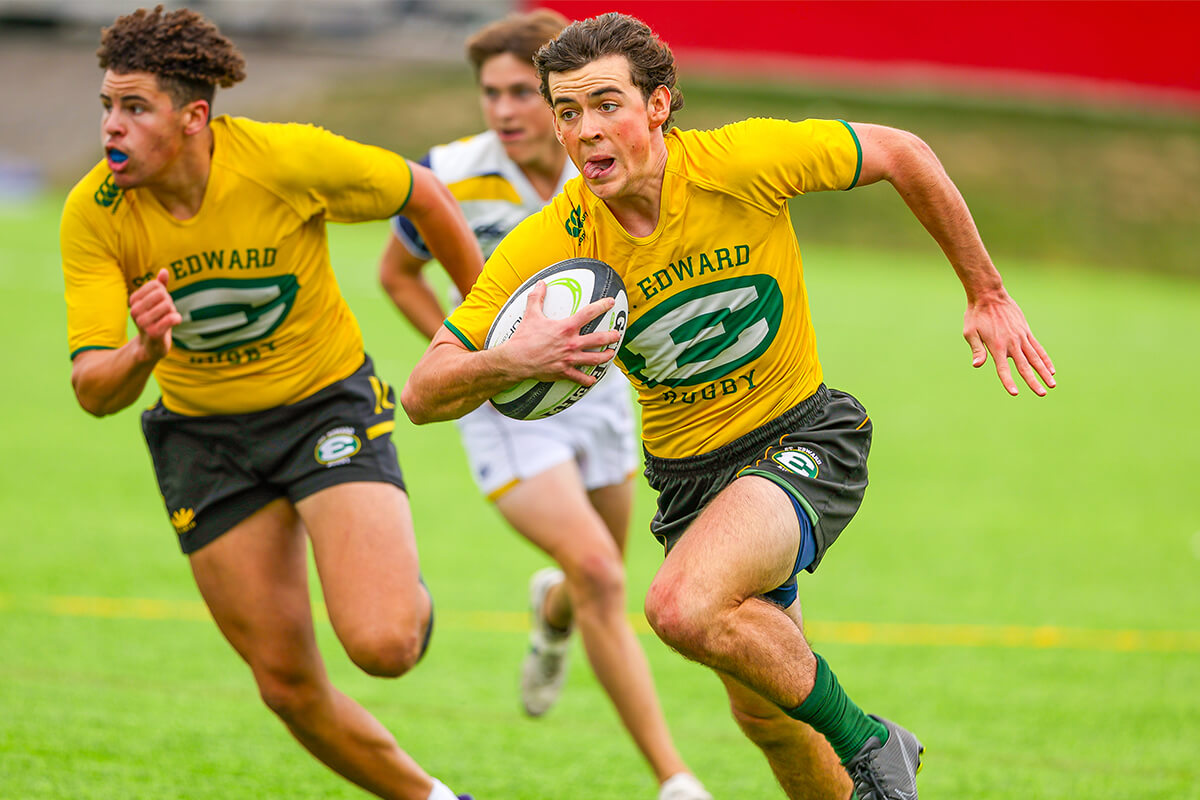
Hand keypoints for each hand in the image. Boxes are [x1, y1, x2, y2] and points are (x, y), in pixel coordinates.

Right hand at [129, 269, 181, 362]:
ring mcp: (142, 322)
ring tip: (167, 320)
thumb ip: (160, 285)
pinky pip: (171, 319)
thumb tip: (164, 271)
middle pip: (162, 294)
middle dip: (169, 302)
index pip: (156, 285)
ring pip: (168, 305)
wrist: (152, 346)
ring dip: (173, 312)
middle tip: (166, 313)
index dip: (164, 292)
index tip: (160, 304)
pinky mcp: (153, 333)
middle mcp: (135, 310)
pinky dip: (177, 318)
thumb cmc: (156, 320)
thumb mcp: (157, 301)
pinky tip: (175, 322)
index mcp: (134, 300)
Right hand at [501, 281, 620, 385]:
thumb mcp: (531, 314)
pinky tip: (593, 379)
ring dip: (605, 356)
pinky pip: (580, 378)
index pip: (589, 313)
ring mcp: (570, 359)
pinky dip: (588, 380)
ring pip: (595, 359)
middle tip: (617, 334)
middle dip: (611, 336)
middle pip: (599, 339)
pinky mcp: (564, 372)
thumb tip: (540, 284)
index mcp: (566, 328)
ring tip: (610, 354)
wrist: (517, 359)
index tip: (610, 303)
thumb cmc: (524, 337)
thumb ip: (537, 298)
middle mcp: (571, 343)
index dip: (602, 306)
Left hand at [963, 291, 1055, 395]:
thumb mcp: (970, 332)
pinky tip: (1051, 369)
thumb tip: (977, 365)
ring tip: (1052, 385)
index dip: (1008, 381)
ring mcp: (1021, 337)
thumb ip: (977, 349)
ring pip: (1035, 358)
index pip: (1003, 368)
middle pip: (1024, 366)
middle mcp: (1011, 343)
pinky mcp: (1026, 332)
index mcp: (996, 346)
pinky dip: (1045, 359)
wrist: (989, 295)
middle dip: (1033, 381)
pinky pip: (1038, 348)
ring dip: (1044, 372)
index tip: (1015, 393)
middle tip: (1042, 394)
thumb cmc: (976, 315)